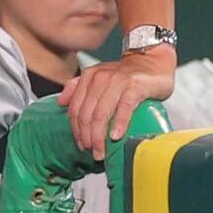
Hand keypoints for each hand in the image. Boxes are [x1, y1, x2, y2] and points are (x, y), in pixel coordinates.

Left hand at [58, 43, 174, 160]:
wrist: (152, 61)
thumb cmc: (126, 74)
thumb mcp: (98, 77)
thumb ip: (77, 87)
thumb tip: (60, 103)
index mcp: (89, 77)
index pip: (75, 108)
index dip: (76, 129)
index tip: (81, 145)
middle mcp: (101, 78)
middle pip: (87, 113)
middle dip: (87, 137)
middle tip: (92, 152)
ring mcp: (118, 81)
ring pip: (102, 113)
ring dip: (99, 136)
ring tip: (101, 151)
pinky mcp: (135, 86)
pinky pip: (124, 108)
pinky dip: (119, 124)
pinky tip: (116, 137)